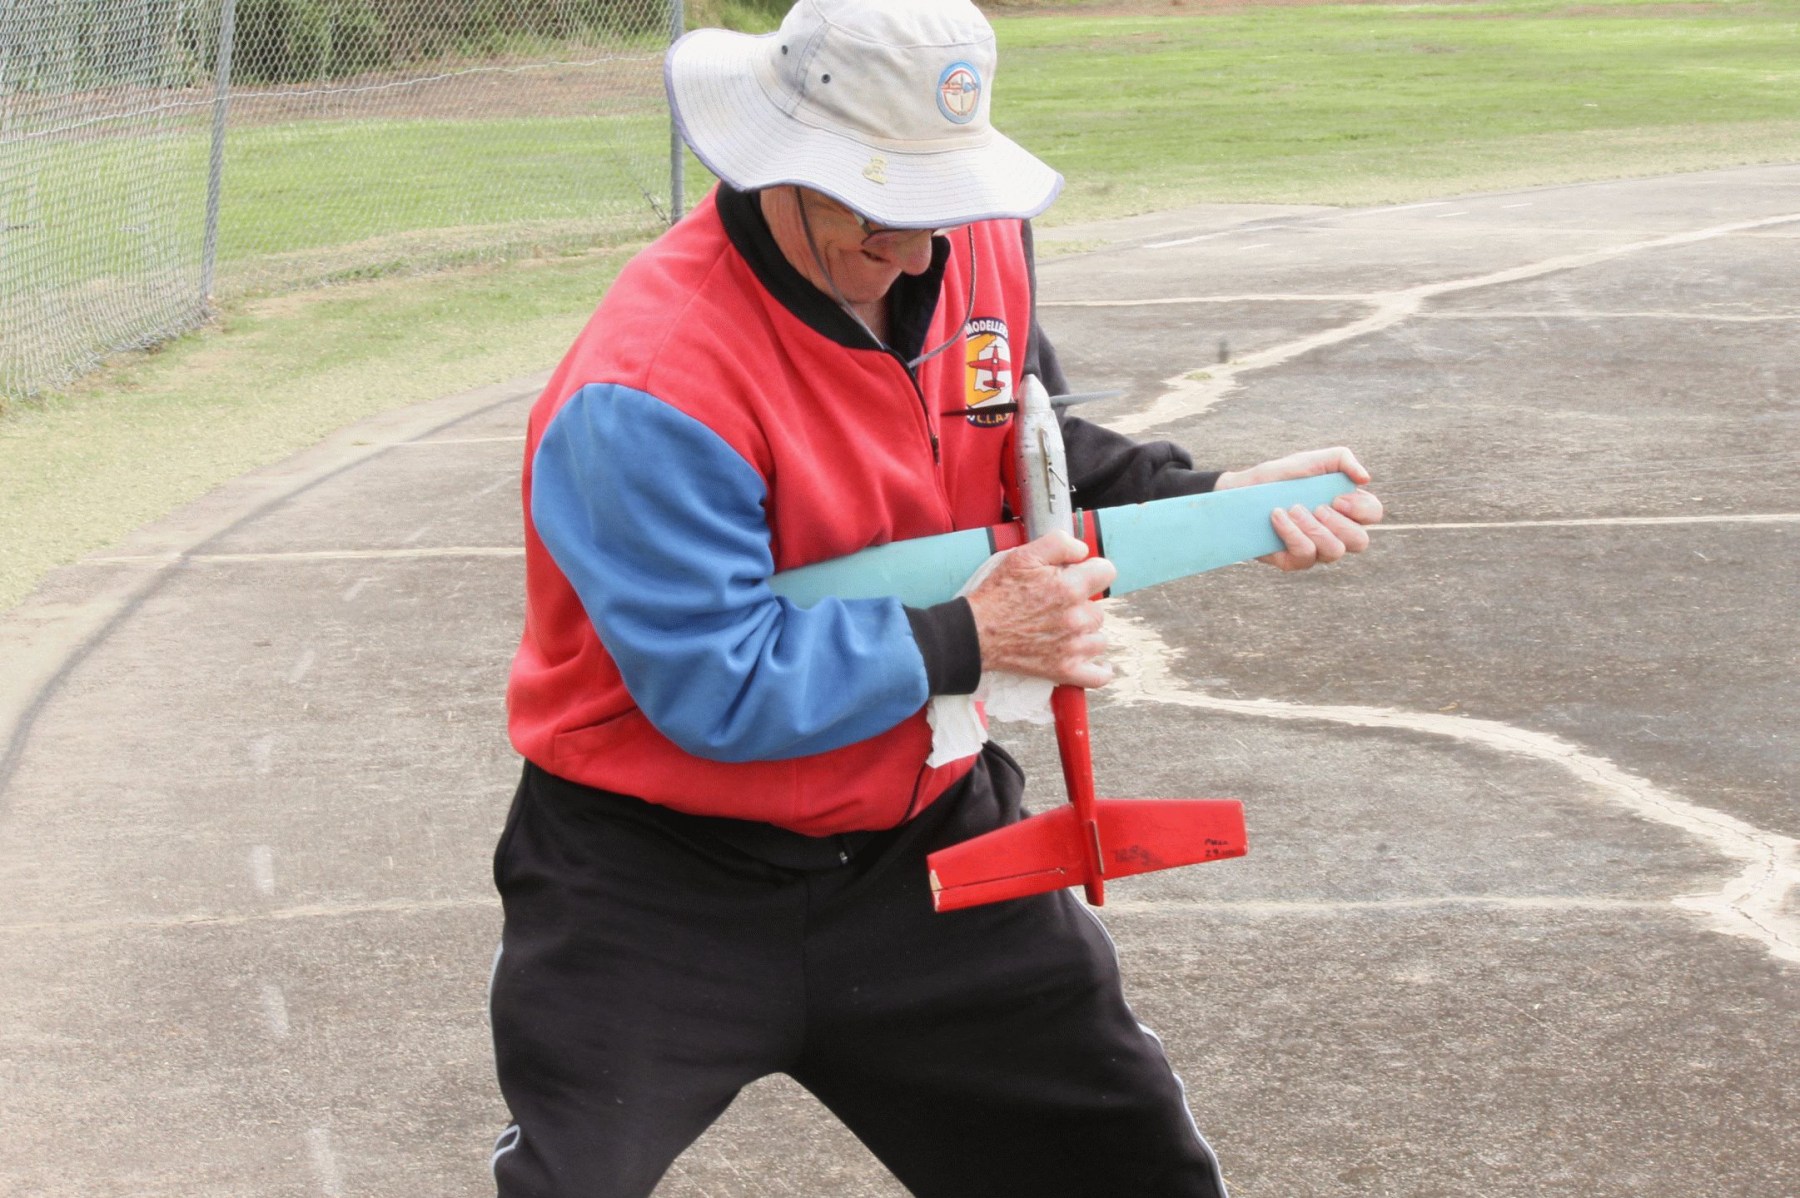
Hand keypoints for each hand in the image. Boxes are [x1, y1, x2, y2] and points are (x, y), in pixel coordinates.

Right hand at [965, 531, 1117, 687]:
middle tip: (1056, 607)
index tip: (1079, 576)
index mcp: (1070, 587)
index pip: (1107, 572)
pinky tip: (1094, 662)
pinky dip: (1100, 669)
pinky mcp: (1065, 670)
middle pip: (1099, 609)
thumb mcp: (1023, 556)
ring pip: (1098, 638)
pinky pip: (1099, 676)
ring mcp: (1073, 647)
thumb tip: (1083, 550)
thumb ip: (1059, 543)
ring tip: (1063, 631)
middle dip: (1082, 606)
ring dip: (1085, 634)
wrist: (976, 633)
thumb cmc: (997, 594)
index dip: (1092, 571)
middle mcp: (1077, 617)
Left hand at [1215, 447, 1383, 571]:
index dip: (1362, 509)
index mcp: (1346, 508)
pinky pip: (1305, 556)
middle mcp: (1336, 532)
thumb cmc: (1280, 477)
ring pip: (1334, 552)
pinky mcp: (1294, 561)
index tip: (1337, 497)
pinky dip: (1292, 533)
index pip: (1373, 515)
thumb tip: (1365, 478)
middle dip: (1339, 523)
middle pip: (1360, 541)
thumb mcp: (1309, 460)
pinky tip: (1278, 516)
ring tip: (1293, 508)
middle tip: (1317, 506)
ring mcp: (1316, 550)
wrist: (1242, 491)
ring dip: (1314, 528)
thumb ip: (1341, 459)